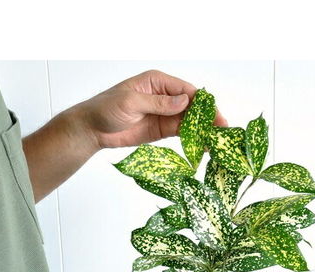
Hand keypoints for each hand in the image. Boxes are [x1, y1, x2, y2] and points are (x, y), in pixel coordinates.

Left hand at [69, 69, 227, 149]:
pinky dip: (193, 139)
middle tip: (222, 130)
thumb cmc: (106, 108)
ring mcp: (164, 114)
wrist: (92, 129)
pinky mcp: (161, 130)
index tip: (214, 114)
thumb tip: (184, 102)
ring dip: (203, 130)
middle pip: (192, 106)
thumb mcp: (131, 102)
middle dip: (207, 117)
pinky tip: (203, 145)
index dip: (202, 102)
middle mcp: (164, 97)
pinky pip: (181, 133)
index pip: (186, 90)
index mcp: (157, 82)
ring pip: (189, 121)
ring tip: (217, 140)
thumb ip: (158, 103)